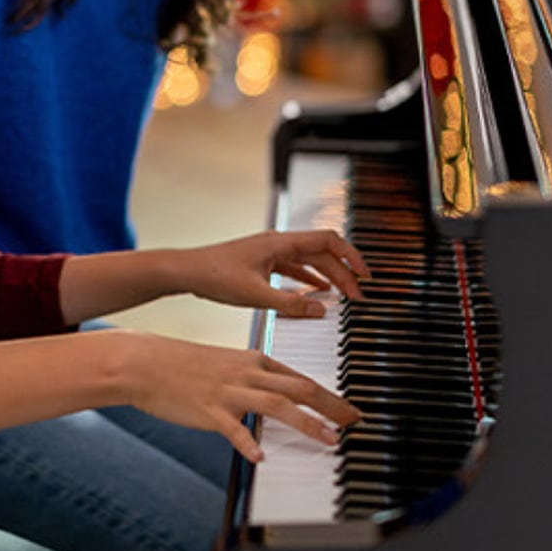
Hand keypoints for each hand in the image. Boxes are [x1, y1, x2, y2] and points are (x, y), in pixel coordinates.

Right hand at [115, 331, 358, 461]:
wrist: (145, 362)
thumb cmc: (184, 365)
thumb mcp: (226, 365)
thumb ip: (253, 380)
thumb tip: (276, 397)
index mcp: (254, 361)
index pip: (301, 378)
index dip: (329, 395)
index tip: (348, 410)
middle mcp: (247, 373)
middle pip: (299, 388)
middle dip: (332, 406)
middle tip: (354, 422)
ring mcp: (229, 392)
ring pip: (276, 405)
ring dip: (306, 423)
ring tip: (328, 439)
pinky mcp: (208, 410)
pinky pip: (233, 429)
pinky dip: (248, 442)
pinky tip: (260, 456)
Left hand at [179, 229, 368, 318]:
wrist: (187, 272)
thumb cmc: (214, 276)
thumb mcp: (256, 296)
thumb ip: (290, 303)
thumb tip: (321, 309)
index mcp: (281, 243)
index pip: (328, 241)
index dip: (351, 256)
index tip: (365, 275)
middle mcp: (279, 243)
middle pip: (323, 253)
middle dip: (343, 273)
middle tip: (357, 296)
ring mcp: (271, 252)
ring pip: (310, 260)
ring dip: (329, 275)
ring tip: (343, 294)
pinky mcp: (263, 262)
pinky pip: (295, 267)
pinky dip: (310, 278)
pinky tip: (316, 291)